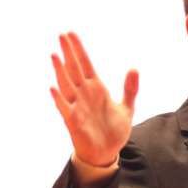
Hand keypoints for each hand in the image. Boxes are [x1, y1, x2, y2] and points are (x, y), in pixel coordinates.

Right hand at [49, 32, 138, 166]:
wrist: (107, 153)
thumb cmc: (113, 130)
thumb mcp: (126, 108)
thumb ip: (130, 88)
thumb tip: (134, 68)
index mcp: (96, 89)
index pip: (85, 65)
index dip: (79, 50)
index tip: (71, 34)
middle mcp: (84, 95)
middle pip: (74, 70)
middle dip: (68, 53)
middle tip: (61, 35)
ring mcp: (77, 107)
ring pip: (66, 85)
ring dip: (60, 71)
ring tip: (55, 55)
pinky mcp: (74, 122)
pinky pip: (65, 108)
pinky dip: (59, 99)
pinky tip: (53, 88)